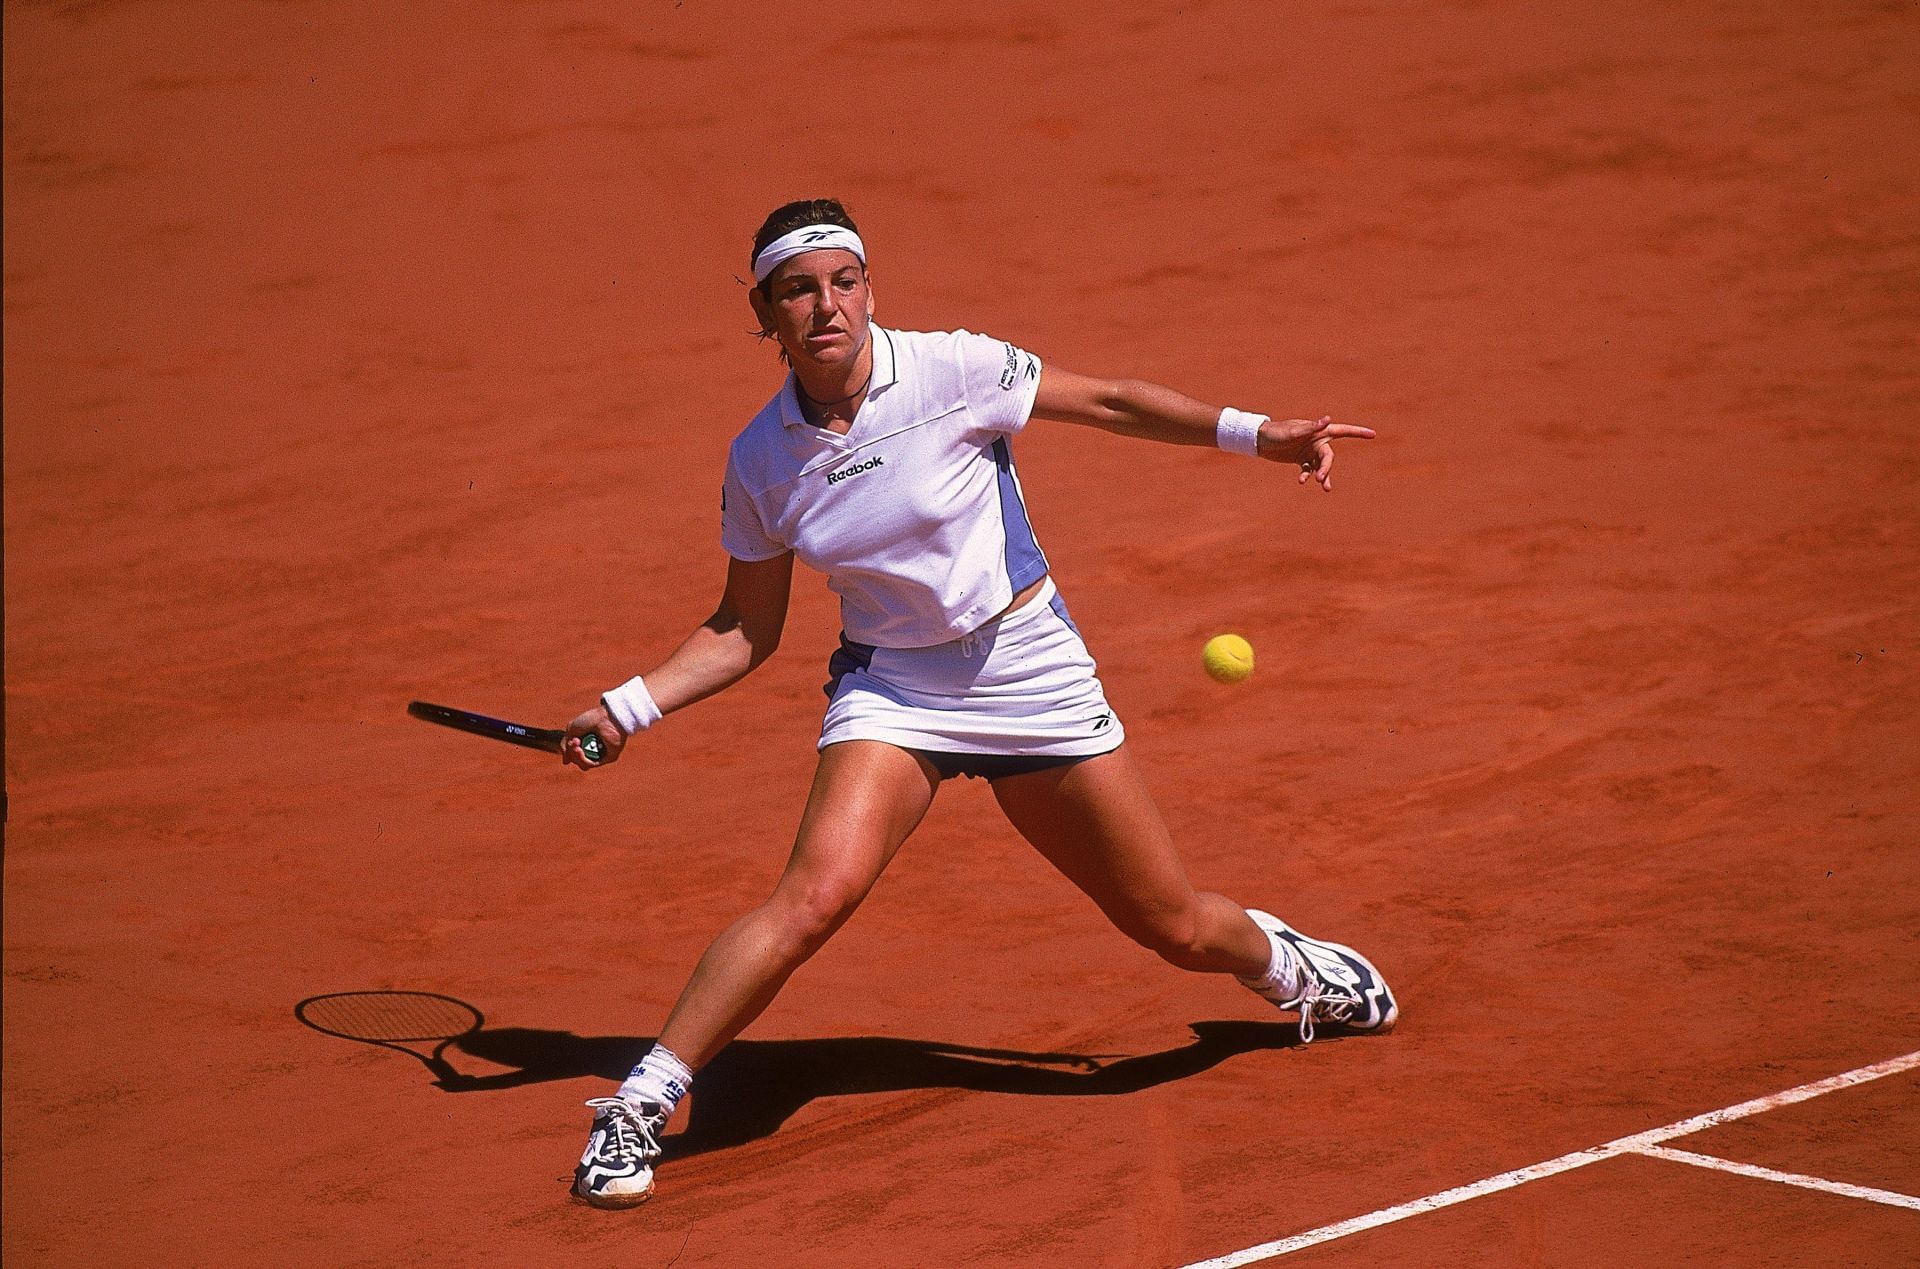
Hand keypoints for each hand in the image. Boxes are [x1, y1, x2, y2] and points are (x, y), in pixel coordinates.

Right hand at [561, 704, 625, 770]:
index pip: (574, 753)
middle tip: (575, 741)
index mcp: (587, 741)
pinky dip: (583, 759)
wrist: (607, 716)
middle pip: (577, 760)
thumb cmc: (592, 719)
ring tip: (577, 746)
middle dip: (572, 752)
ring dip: (576, 756)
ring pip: (584, 764)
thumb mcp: (572, 729)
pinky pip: (592, 764)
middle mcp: (595, 749)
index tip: (571, 739)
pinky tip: (580, 751)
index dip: (569, 749)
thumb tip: (566, 762)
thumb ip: (565, 745)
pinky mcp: (609, 757)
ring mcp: (602, 753)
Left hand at [1257, 415, 1377, 490]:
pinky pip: (1308, 470)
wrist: (1261, 440)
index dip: (1358, 432)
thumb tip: (1327, 419)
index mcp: (1319, 431)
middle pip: (1328, 457)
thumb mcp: (1294, 432)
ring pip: (1321, 466)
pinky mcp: (1301, 460)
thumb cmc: (1278, 432)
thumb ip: (1311, 427)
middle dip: (1327, 468)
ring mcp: (1310, 451)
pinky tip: (1301, 481)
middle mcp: (1317, 441)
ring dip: (1322, 475)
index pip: (1343, 431)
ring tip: (1324, 486)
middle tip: (1321, 479)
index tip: (1373, 434)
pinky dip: (1306, 475)